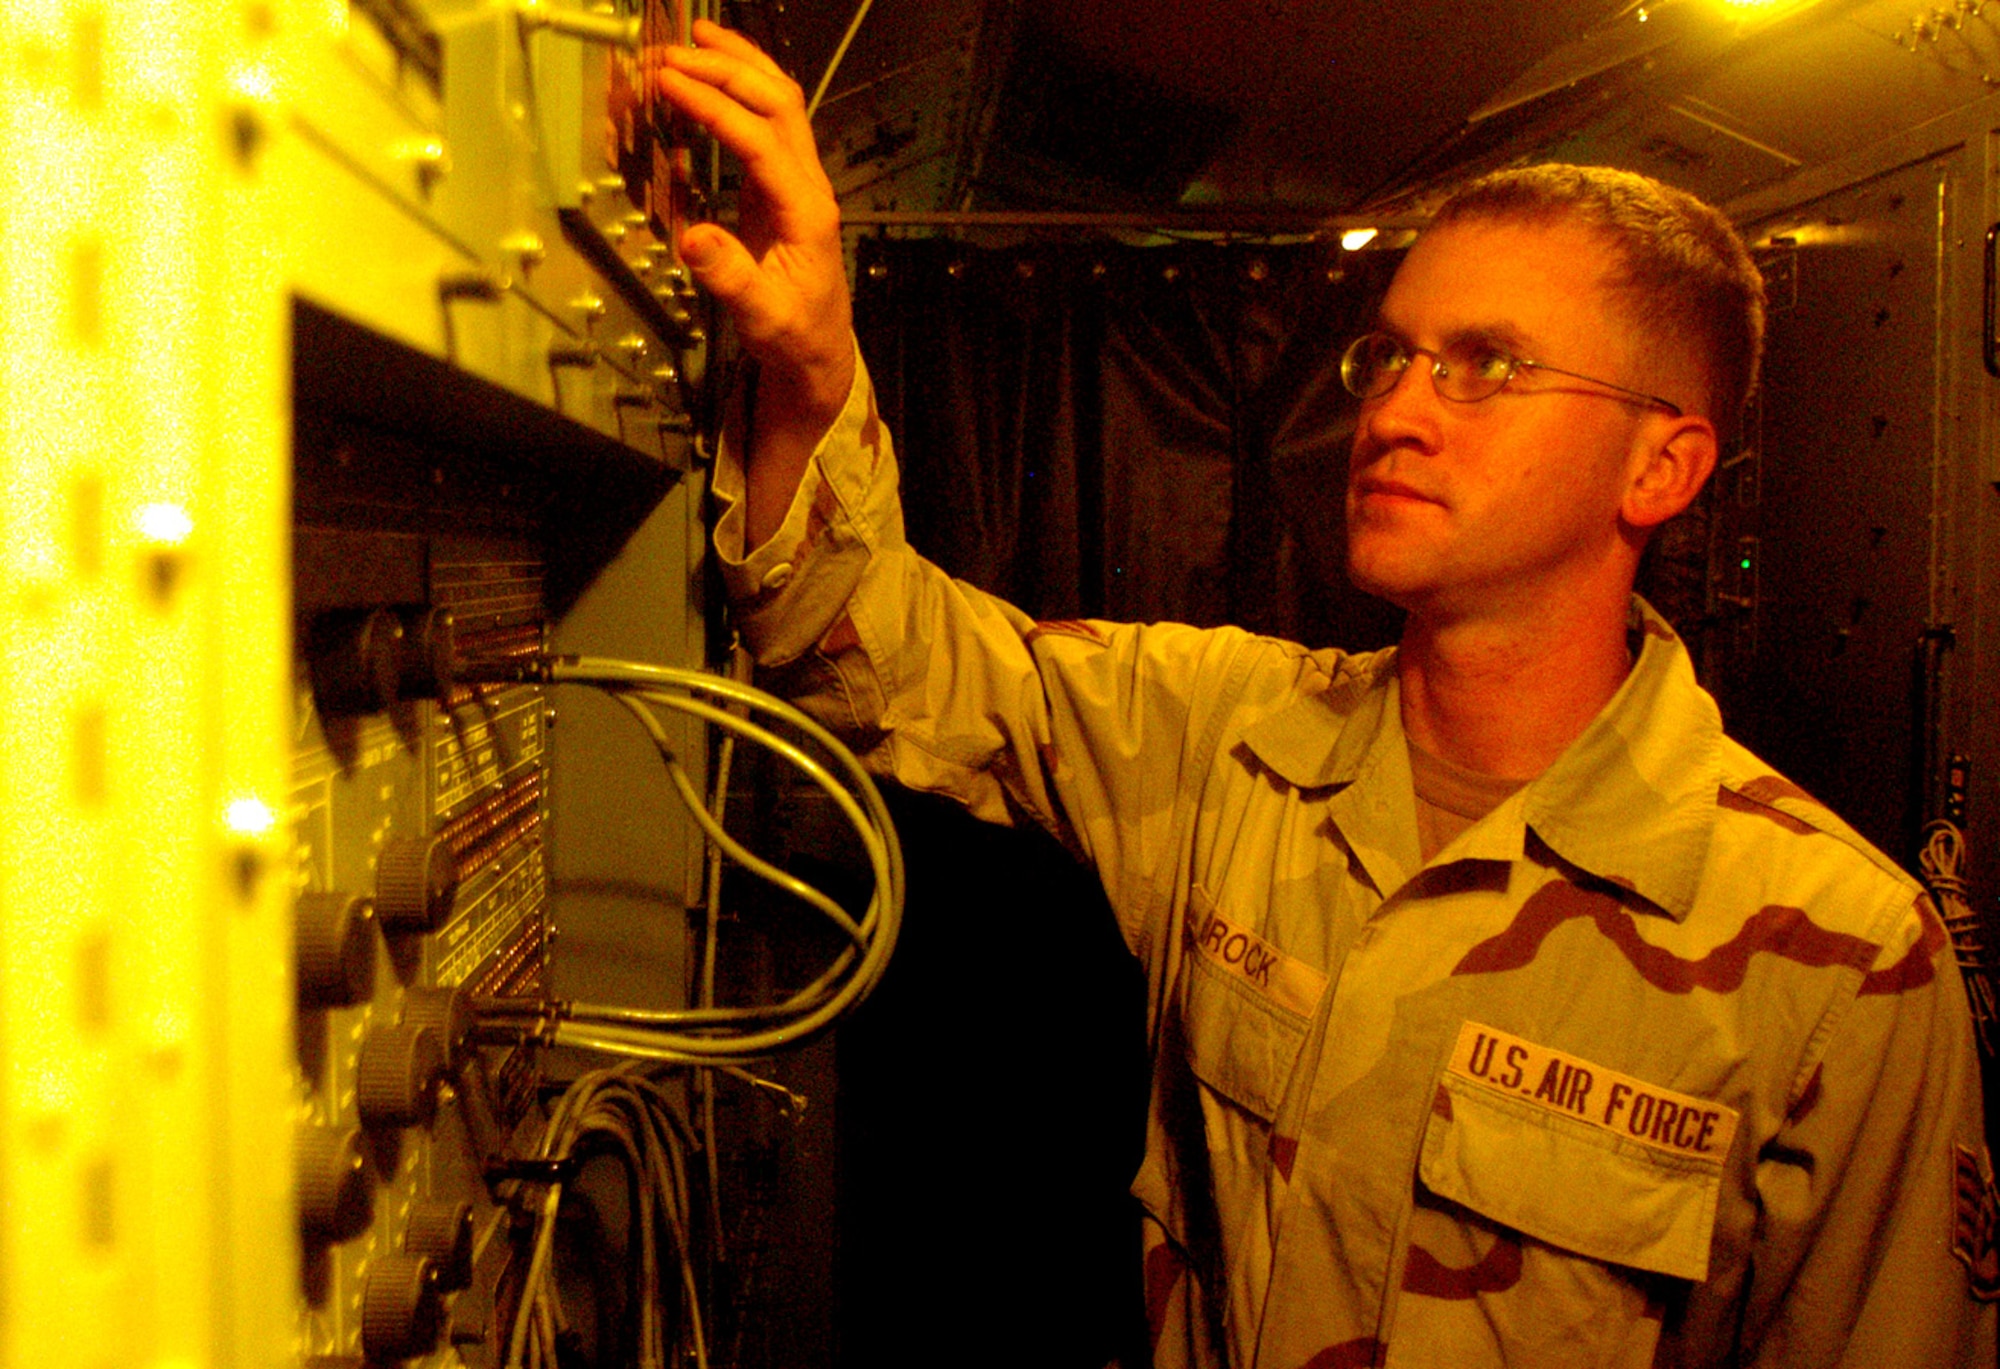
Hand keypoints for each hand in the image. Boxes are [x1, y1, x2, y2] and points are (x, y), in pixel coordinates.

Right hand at [646, 21, 854, 430]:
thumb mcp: (763, 317)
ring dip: (741, 65)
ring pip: (780, 103)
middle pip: (777, 103)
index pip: (760, 139)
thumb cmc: (795, 336)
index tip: (670, 82)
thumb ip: (731, 277)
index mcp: (807, 211)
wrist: (817, 351)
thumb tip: (693, 237)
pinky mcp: (781, 186)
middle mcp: (808, 186)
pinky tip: (711, 77)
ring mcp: (798, 181)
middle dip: (725, 70)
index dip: (714, 106)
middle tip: (671, 52)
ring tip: (698, 36)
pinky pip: (766, 123)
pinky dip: (740, 90)